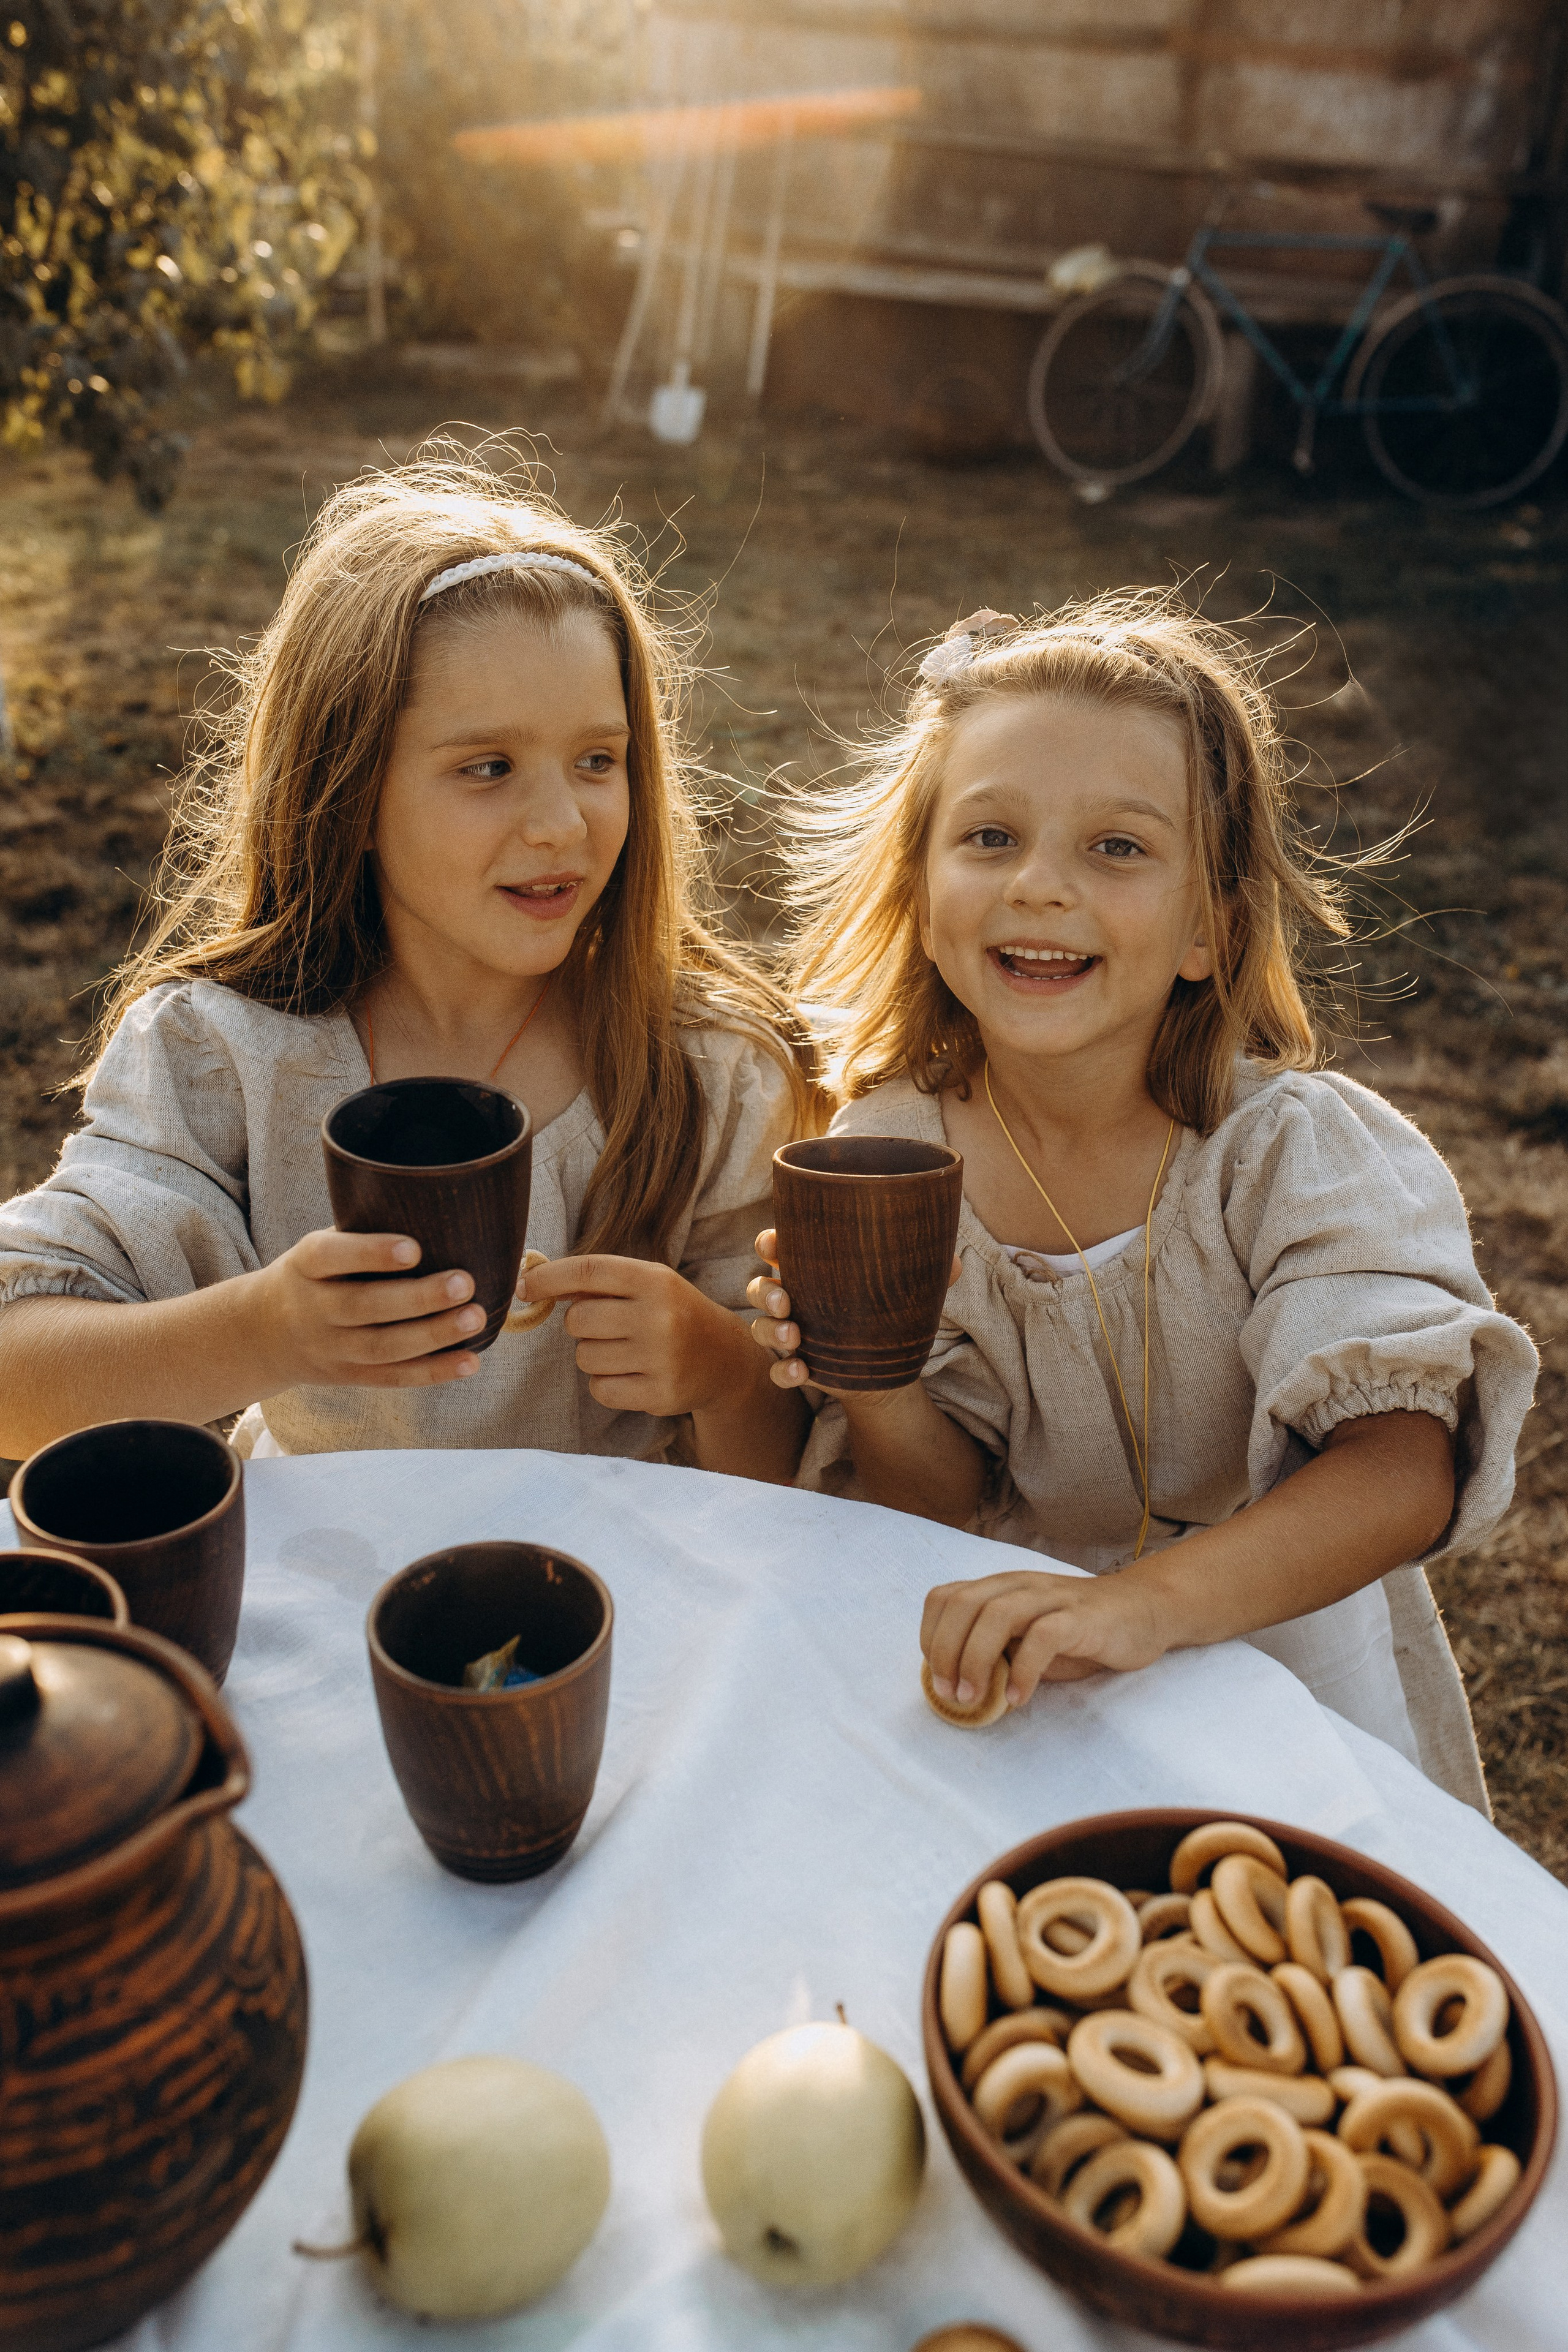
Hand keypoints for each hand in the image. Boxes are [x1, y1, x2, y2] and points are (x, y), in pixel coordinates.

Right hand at [254, 1229, 485, 1387]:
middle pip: (364, 1306)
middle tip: (466, 1283)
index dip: (371, 1253)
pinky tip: (470, 1361)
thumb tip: (438, 1211)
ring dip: (433, 1335)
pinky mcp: (348, 1376)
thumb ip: (363, 1233)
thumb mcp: (321, 1247)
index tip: (414, 1248)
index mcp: (306, 1265)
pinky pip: (392, 1377)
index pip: (331, 1257)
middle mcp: (313, 1309)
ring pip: (382, 1347)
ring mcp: (330, 1348)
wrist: (264, 1332)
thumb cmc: (317, 1274)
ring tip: (476, 1318)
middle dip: (418, 1297)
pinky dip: (434, 1372)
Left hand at [521, 1253, 748, 1415]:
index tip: (524, 1285)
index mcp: (655, 1280)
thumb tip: (532, 1282)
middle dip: (580, 1324)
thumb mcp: (648, 1284)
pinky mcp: (659, 1394)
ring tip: (626, 1351)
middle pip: (578, 1320)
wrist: (725, 1359)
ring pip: (584, 1358)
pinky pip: (600, 1390)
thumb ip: (599, 1281)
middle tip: (607, 1326)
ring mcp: (661, 1358)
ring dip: (594, 1355)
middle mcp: (659, 1317)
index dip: (549, 1277)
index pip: (590, 1270)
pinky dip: (605, 1384)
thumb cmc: (673, 1314)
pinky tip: (631, 1375)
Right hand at [746, 1227, 961, 1405]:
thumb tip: (954, 1262)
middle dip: (765, 1291)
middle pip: (760, 1286)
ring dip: (771, 1331)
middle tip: (785, 1302)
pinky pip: (777, 1370)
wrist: (891, 1364)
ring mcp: (792, 1332)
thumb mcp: (910, 1288)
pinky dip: (784, 1371)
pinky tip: (802, 1372)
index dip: (769, 1242)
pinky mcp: (797, 1365)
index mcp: (812, 1266)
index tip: (774, 1245)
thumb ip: (930, 1271)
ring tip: (795, 1338)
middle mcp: (795, 1296)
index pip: (777, 1246)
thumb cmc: (892, 1310)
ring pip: (760, 1327)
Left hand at [921, 1567, 1171, 1711]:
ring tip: (975, 1699)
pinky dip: (1024, 1670)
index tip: (937, 1677)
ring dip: (976, 1661)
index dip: (931, 1636)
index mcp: (1000, 1587)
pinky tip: (1019, 1698)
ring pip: (997, 1615)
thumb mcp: (1026, 1639)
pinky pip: (1044, 1637)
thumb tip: (954, 1685)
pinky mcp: (1081, 1617)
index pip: (945, 1597)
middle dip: (946, 1652)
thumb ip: (995, 1652)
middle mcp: (1020, 1585)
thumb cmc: (1079, 1632)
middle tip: (951, 1696)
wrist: (1143, 1611)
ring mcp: (1051, 1598)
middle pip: (963, 1604)